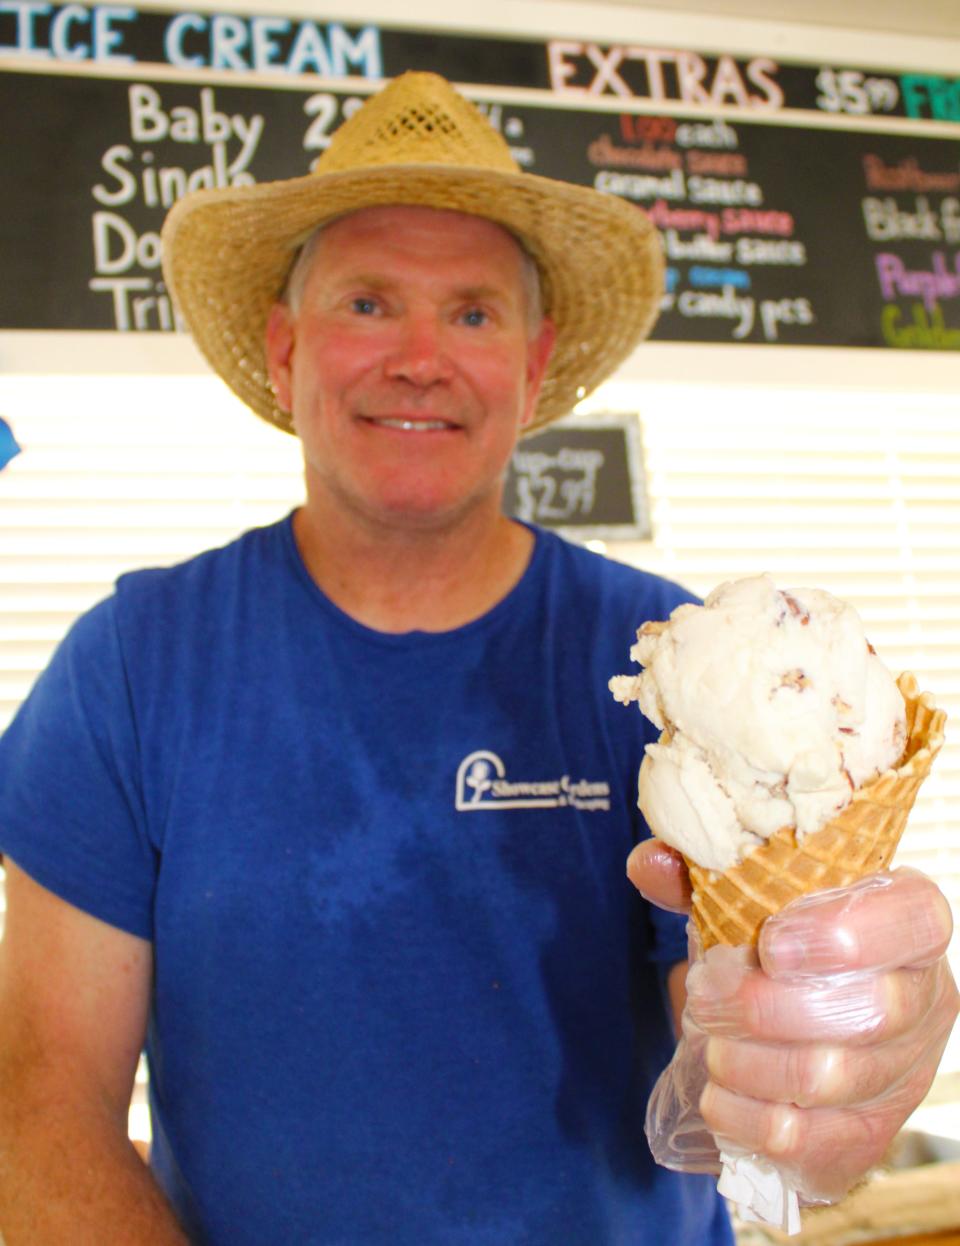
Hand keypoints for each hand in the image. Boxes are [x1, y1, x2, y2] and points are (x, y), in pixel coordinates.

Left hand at [632, 845, 959, 1202]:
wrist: (790, 1022)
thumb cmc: (775, 944)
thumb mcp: (744, 897)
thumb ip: (702, 876)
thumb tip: (649, 864)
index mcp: (907, 922)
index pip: (916, 919)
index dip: (845, 932)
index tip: (770, 942)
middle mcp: (924, 999)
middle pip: (869, 1012)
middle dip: (765, 1008)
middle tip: (705, 996)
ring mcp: (906, 1074)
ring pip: (832, 1078)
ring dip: (748, 1063)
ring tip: (709, 1042)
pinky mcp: (870, 1136)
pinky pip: (809, 1139)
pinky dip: (746, 1118)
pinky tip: (718, 1093)